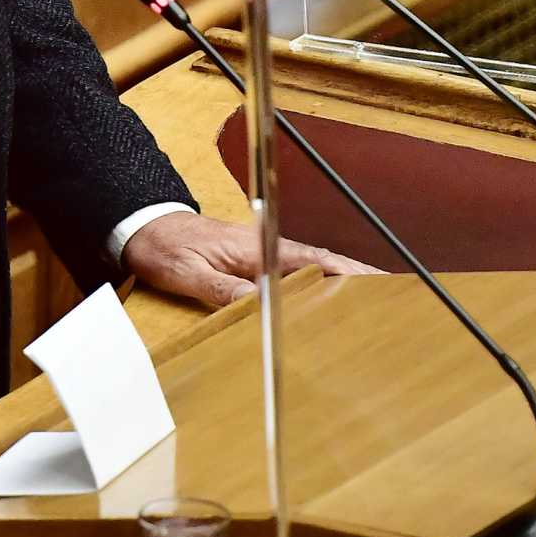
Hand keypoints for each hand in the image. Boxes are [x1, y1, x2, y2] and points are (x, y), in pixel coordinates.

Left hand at [123, 211, 381, 306]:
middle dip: (357, 281)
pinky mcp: (254, 262)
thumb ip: (223, 289)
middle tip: (390, 303)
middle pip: (323, 266)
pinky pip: (294, 276)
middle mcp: (267, 247)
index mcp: (258, 247)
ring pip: (312, 271)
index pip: (314, 262)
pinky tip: (325, 306)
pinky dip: (316, 288)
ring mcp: (263, 253)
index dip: (348, 273)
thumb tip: (260, 307)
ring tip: (370, 309)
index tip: (377, 284)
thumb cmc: (165, 247)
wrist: (145, 227)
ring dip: (339, 286)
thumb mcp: (188, 272)